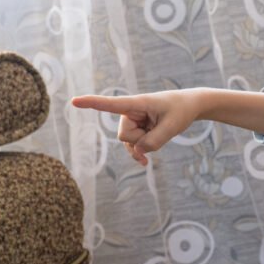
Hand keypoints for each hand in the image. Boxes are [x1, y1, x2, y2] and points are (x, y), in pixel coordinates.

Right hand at [71, 90, 199, 165]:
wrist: (188, 107)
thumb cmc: (181, 111)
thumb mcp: (172, 127)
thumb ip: (154, 142)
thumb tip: (137, 151)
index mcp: (137, 103)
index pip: (111, 104)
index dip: (92, 103)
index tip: (74, 101)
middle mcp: (130, 112)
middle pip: (125, 136)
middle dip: (141, 140)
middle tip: (160, 127)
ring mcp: (132, 121)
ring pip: (129, 143)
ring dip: (144, 145)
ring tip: (160, 134)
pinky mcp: (137, 129)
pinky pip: (132, 146)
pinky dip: (139, 153)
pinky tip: (144, 162)